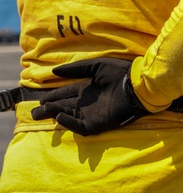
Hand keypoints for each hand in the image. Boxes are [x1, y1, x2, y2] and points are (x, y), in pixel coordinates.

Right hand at [31, 57, 148, 135]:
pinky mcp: (98, 123)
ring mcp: (92, 113)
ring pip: (68, 116)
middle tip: (35, 112)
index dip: (53, 97)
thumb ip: (76, 69)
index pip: (66, 94)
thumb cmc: (121, 72)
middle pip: (63, 107)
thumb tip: (54, 71)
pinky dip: (69, 122)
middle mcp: (88, 103)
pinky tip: (60, 116)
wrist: (138, 85)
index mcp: (88, 89)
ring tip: (44, 111)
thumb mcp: (96, 66)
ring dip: (56, 114)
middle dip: (48, 110)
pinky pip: (80, 126)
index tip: (40, 99)